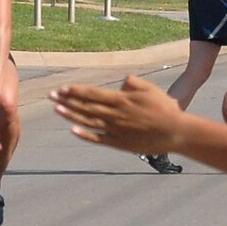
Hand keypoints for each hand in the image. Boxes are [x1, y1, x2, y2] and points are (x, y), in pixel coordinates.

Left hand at [50, 75, 186, 153]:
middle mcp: (115, 115)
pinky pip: (98, 139)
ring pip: (88, 122)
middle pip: (86, 107)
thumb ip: (133, 84)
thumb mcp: (150, 90)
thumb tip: (121, 82)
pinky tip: (72, 131)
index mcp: (121, 100)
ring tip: (56, 110)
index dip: (75, 91)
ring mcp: (116, 130)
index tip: (61, 88)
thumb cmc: (165, 109)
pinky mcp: (119, 144)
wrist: (176, 132)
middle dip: (67, 101)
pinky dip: (85, 135)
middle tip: (50, 97)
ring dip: (70, 116)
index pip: (93, 94)